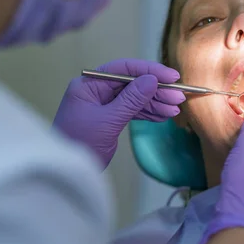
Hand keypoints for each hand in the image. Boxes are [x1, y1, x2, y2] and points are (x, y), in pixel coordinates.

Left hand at [53, 59, 184, 167]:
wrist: (65, 174)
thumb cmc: (79, 144)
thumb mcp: (108, 121)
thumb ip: (131, 100)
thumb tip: (152, 80)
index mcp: (89, 85)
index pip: (123, 70)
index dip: (149, 71)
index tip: (171, 77)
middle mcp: (96, 91)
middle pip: (132, 83)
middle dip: (156, 91)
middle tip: (178, 97)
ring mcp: (103, 105)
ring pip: (135, 98)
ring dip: (155, 103)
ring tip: (175, 109)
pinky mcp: (110, 119)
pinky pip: (132, 111)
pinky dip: (148, 113)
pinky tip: (163, 116)